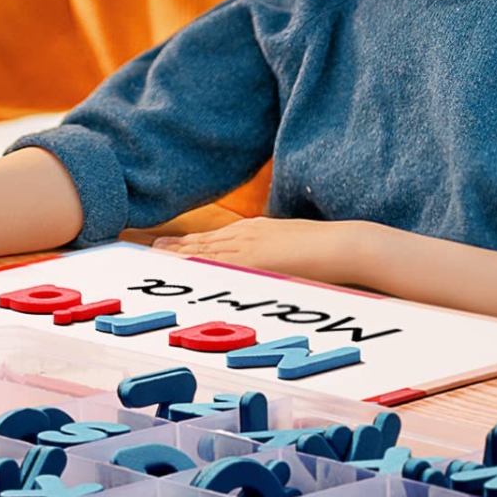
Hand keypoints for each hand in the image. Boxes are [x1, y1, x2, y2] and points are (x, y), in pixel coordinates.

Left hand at [152, 217, 362, 283]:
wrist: (343, 245)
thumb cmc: (327, 251)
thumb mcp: (295, 248)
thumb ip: (279, 254)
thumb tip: (274, 265)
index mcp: (258, 231)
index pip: (218, 238)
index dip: (193, 242)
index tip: (174, 244)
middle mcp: (248, 234)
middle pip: (206, 241)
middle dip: (179, 245)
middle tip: (154, 248)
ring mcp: (249, 245)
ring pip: (205, 249)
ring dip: (179, 252)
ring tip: (156, 254)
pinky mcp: (253, 258)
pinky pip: (216, 261)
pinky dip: (195, 262)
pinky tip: (179, 265)